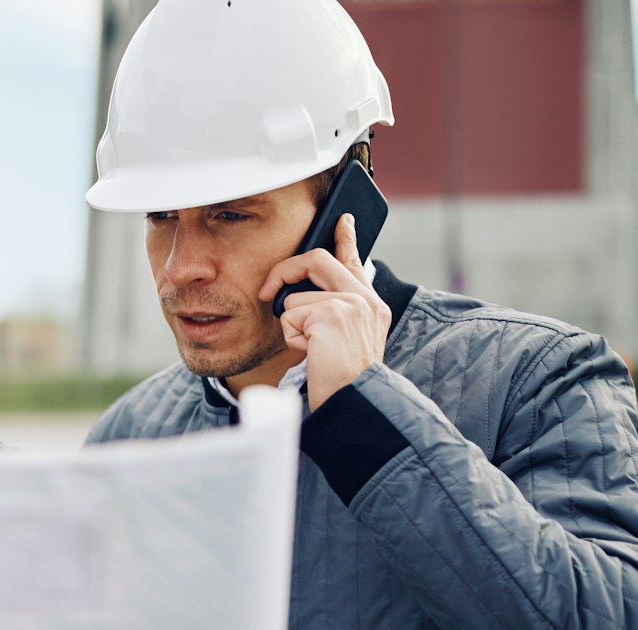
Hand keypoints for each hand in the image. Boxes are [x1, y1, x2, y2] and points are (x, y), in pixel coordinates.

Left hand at [258, 213, 390, 410]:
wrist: (354, 400)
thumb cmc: (342, 379)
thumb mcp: (342, 339)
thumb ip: (331, 312)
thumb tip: (295, 297)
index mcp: (371, 304)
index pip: (355, 261)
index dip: (346, 238)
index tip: (342, 220)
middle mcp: (365, 299)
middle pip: (317, 260)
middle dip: (284, 270)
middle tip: (266, 290)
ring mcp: (351, 303)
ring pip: (296, 297)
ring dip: (292, 325)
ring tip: (312, 349)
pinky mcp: (332, 313)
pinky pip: (291, 315)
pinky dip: (292, 336)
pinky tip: (311, 352)